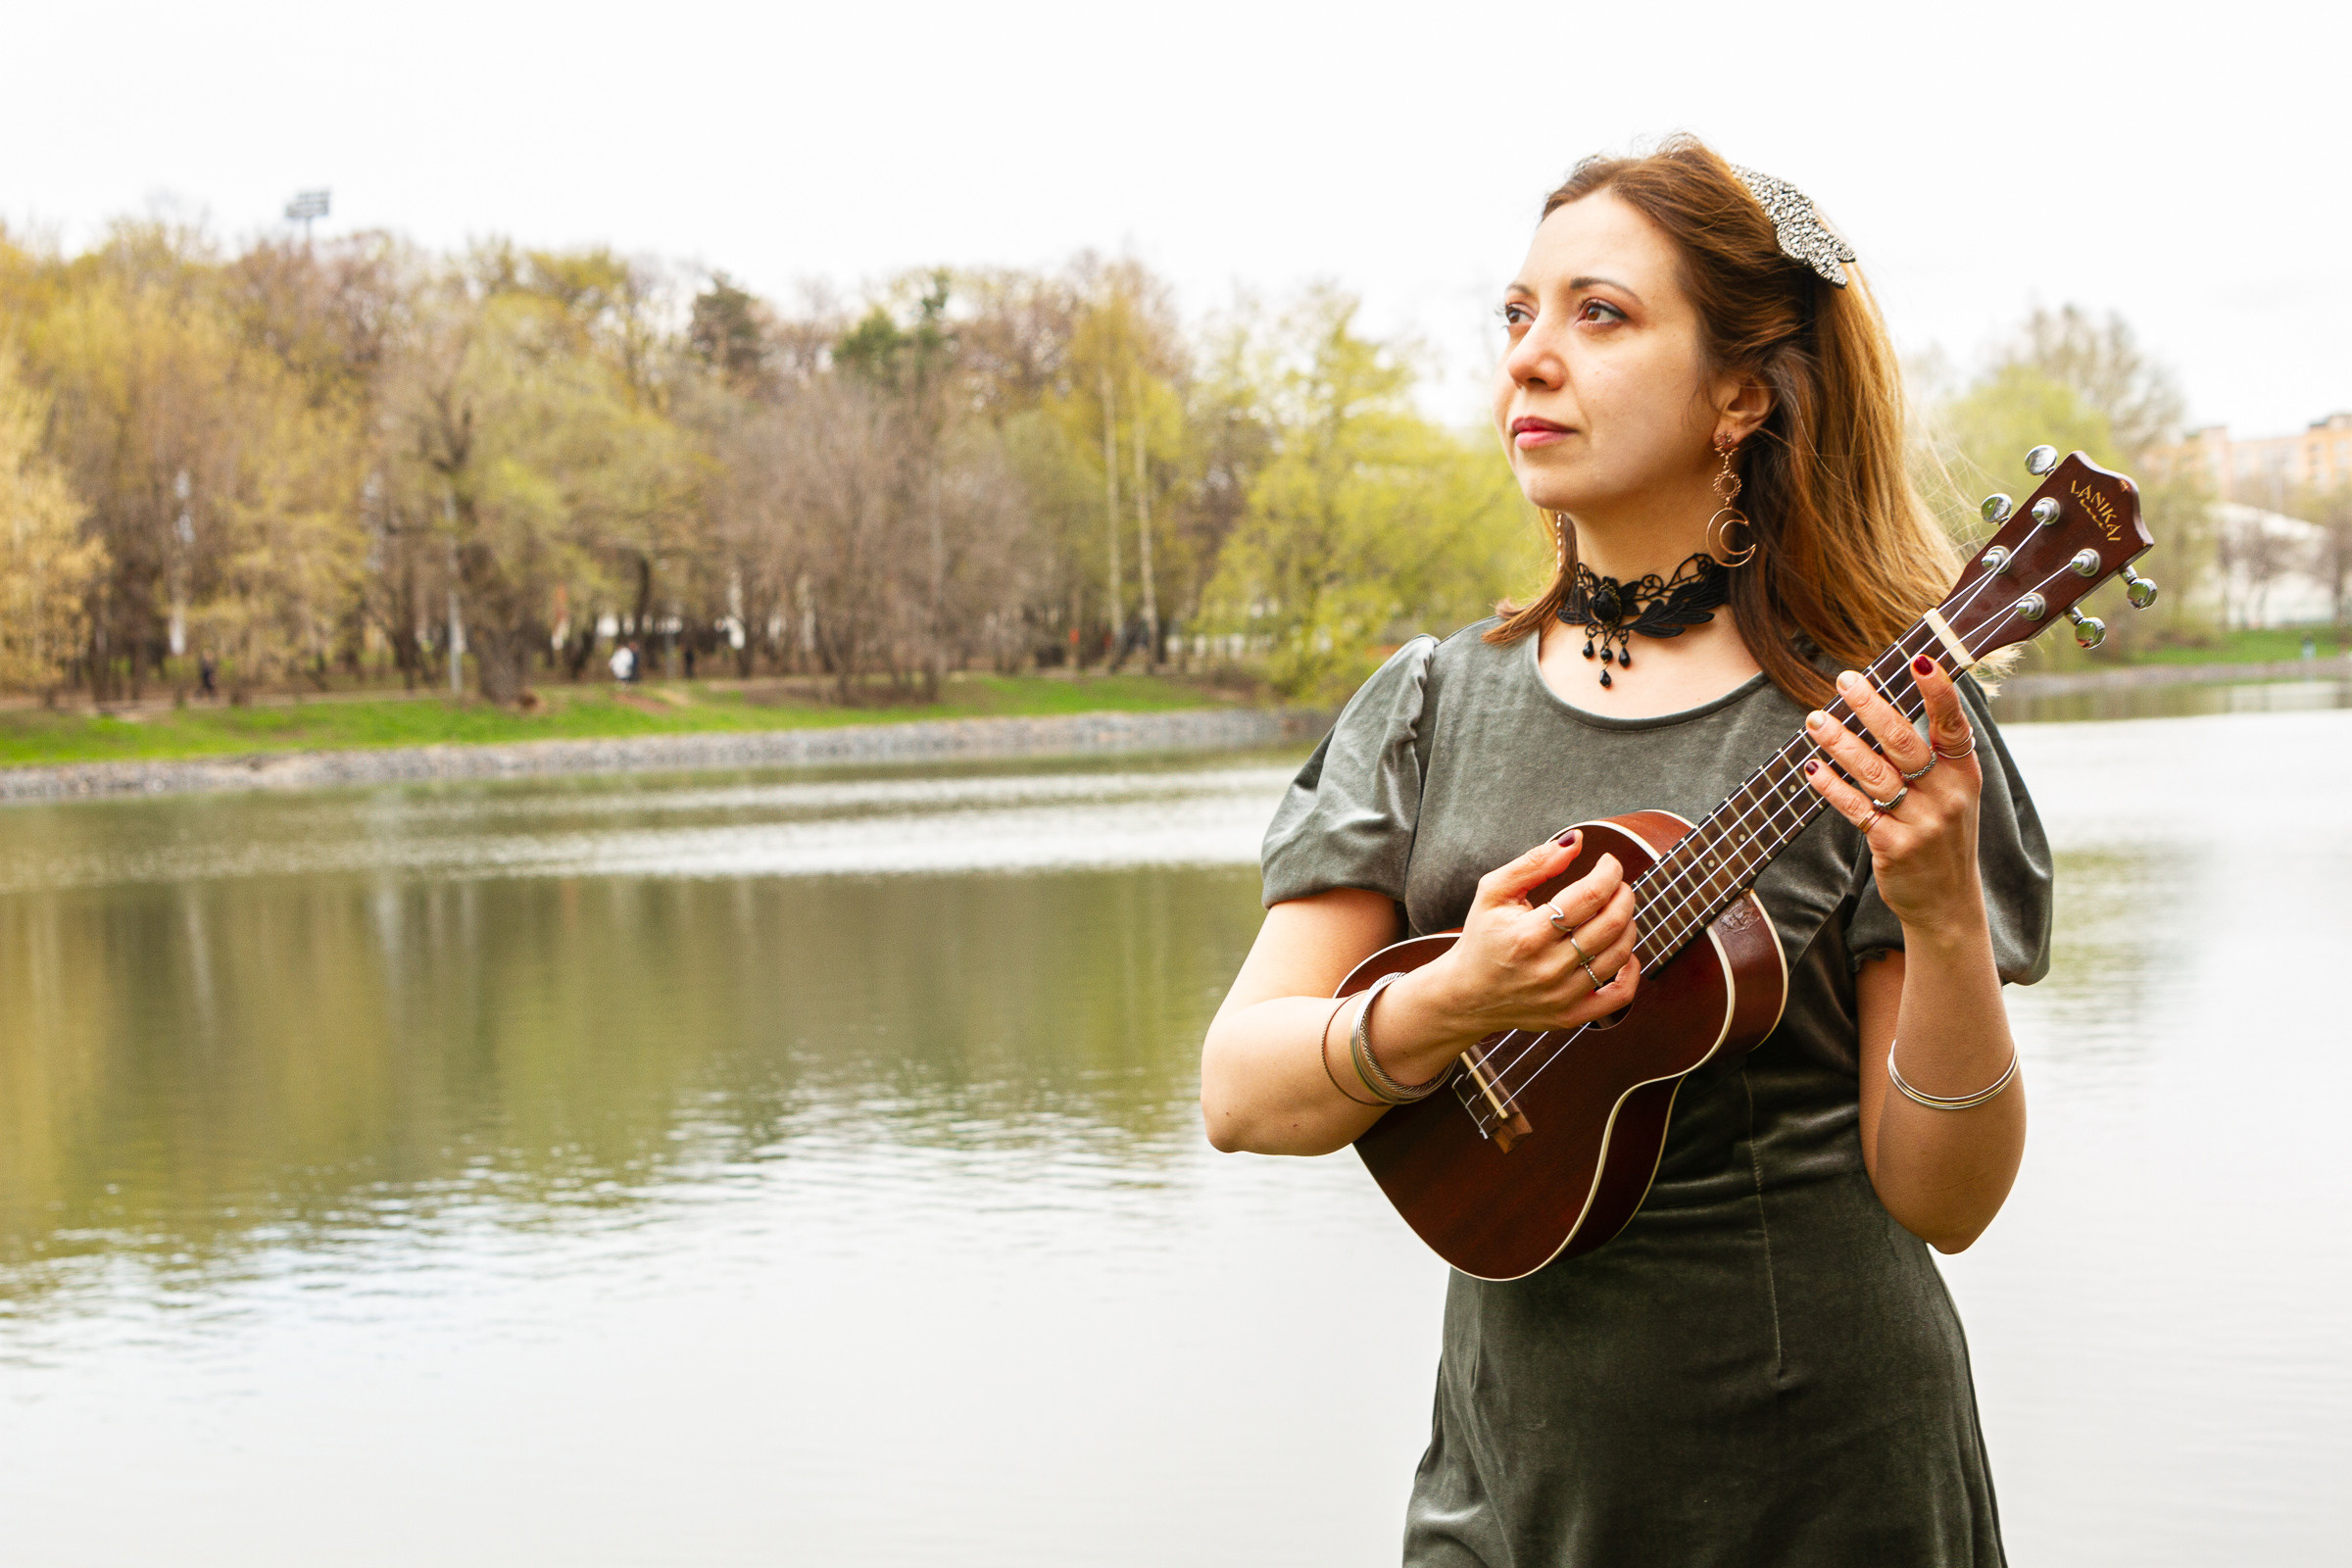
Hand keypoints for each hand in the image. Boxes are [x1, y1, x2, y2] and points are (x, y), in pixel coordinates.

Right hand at [1421, 830, 1641, 1041]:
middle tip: (1617, 885)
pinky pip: (1619, 997)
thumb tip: (1575, 842)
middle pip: (1610, 924)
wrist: (1466, 995)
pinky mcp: (1571, 1015)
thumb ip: (1534, 862)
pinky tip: (1624, 952)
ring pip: (1619, 954)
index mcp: (1527, 934)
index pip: (1589, 896)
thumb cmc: (1481, 938)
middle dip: (1623, 895)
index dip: (1609, 872)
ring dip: (1627, 924)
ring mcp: (1562, 996)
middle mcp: (1547, 968)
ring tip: (1616, 911)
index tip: (1608, 863)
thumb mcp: (1493, 892)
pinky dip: (1632, 971)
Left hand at [1802, 656, 1984, 933]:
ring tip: (1814, 719)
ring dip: (1840, 742)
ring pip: (1873, 773)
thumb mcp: (1954, 791)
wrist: (1947, 901)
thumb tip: (1892, 702)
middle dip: (1871, 707)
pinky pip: (1856, 809)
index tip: (1919, 660)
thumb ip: (1933, 753)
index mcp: (1963, 772)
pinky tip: (1812, 768)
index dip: (1938, 692)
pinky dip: (1832, 787)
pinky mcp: (1893, 846)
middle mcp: (1946, 794)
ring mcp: (1921, 822)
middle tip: (1844, 680)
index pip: (1952, 724)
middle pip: (1903, 742)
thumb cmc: (1943, 834)